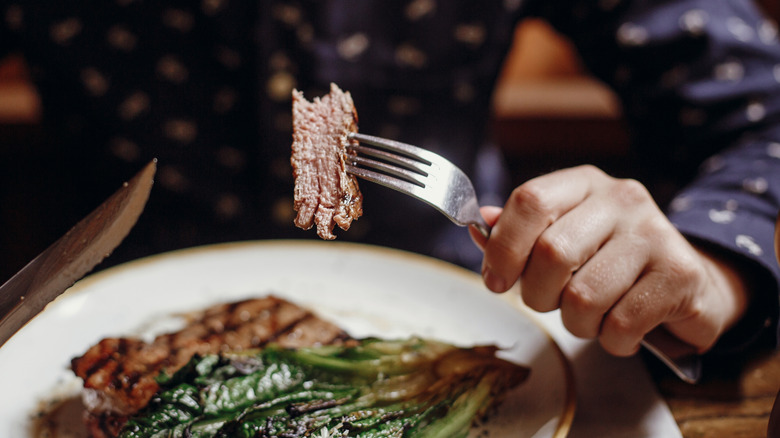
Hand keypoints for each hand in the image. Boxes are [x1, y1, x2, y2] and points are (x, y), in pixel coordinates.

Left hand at [469, 165, 749, 355]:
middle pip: (551, 253)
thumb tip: (480, 225)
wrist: (689, 285)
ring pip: (583, 297)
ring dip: (577, 324)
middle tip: (552, 302)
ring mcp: (655, 233)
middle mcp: (621, 199)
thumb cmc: (610, 264)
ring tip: (594, 317)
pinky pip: (620, 324)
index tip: (496, 280)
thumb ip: (521, 234)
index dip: (503, 247)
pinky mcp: (680, 274)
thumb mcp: (563, 237)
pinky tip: (624, 328)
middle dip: (539, 295)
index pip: (529, 201)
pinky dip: (613, 340)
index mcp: (583, 184)